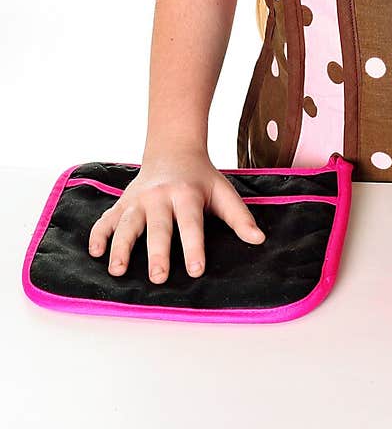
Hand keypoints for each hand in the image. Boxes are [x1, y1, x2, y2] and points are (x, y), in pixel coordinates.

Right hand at [87, 147, 265, 282]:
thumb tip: (259, 239)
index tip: (196, 270)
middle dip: (157, 252)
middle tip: (158, 277)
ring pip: (126, 224)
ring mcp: (137, 200)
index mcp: (186, 194)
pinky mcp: (122, 203)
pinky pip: (105, 219)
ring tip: (118, 270)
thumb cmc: (201, 178)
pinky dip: (98, 235)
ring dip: (120, 246)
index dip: (194, 247)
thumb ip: (239, 217)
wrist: (173, 150)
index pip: (191, 224)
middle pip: (158, 227)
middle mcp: (159, 197)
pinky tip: (96, 253)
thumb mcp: (223, 191)